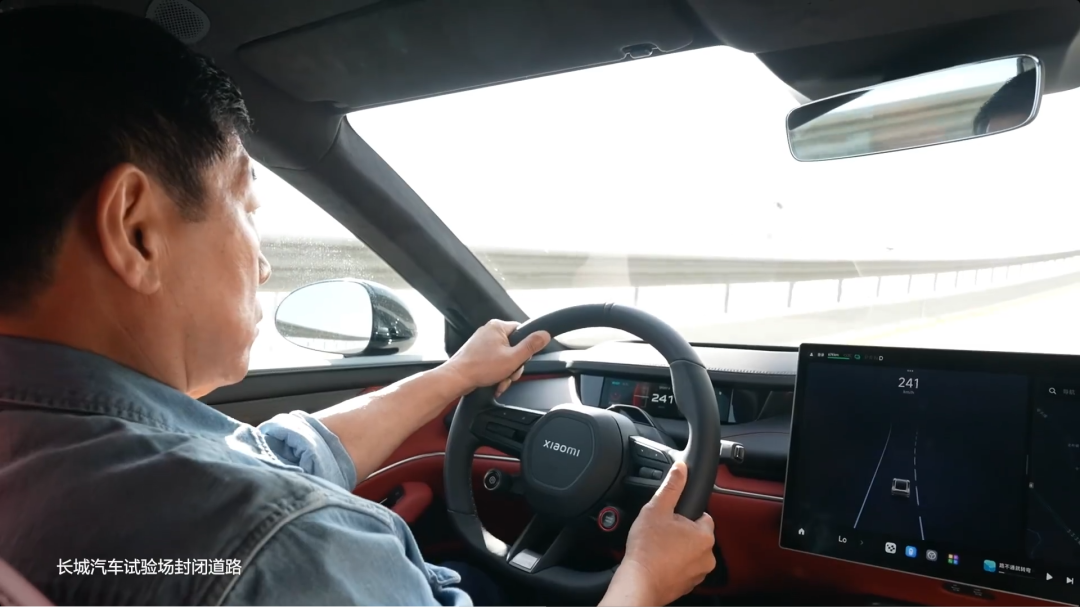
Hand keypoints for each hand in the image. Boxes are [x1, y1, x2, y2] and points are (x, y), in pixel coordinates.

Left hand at [443, 320, 550, 396]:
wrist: (457, 379)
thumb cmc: (479, 368)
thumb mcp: (513, 358)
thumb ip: (531, 346)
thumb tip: (544, 334)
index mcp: (498, 327)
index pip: (522, 332)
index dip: (525, 348)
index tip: (520, 359)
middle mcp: (489, 331)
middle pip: (514, 347)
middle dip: (514, 365)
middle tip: (509, 373)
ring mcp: (482, 342)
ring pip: (504, 357)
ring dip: (505, 372)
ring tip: (499, 381)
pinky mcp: (477, 353)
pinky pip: (494, 361)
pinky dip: (496, 373)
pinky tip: (494, 382)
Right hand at [601, 461, 715, 605]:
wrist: (639, 583)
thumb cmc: (647, 550)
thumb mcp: (657, 508)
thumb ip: (672, 486)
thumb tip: (681, 468)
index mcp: (704, 536)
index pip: (703, 516)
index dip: (684, 514)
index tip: (670, 519)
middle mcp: (707, 556)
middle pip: (695, 535)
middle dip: (680, 532)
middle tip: (660, 533)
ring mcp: (698, 573)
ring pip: (690, 553)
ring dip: (677, 550)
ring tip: (658, 548)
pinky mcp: (688, 586)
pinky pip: (683, 569)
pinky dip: (673, 566)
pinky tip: (658, 562)